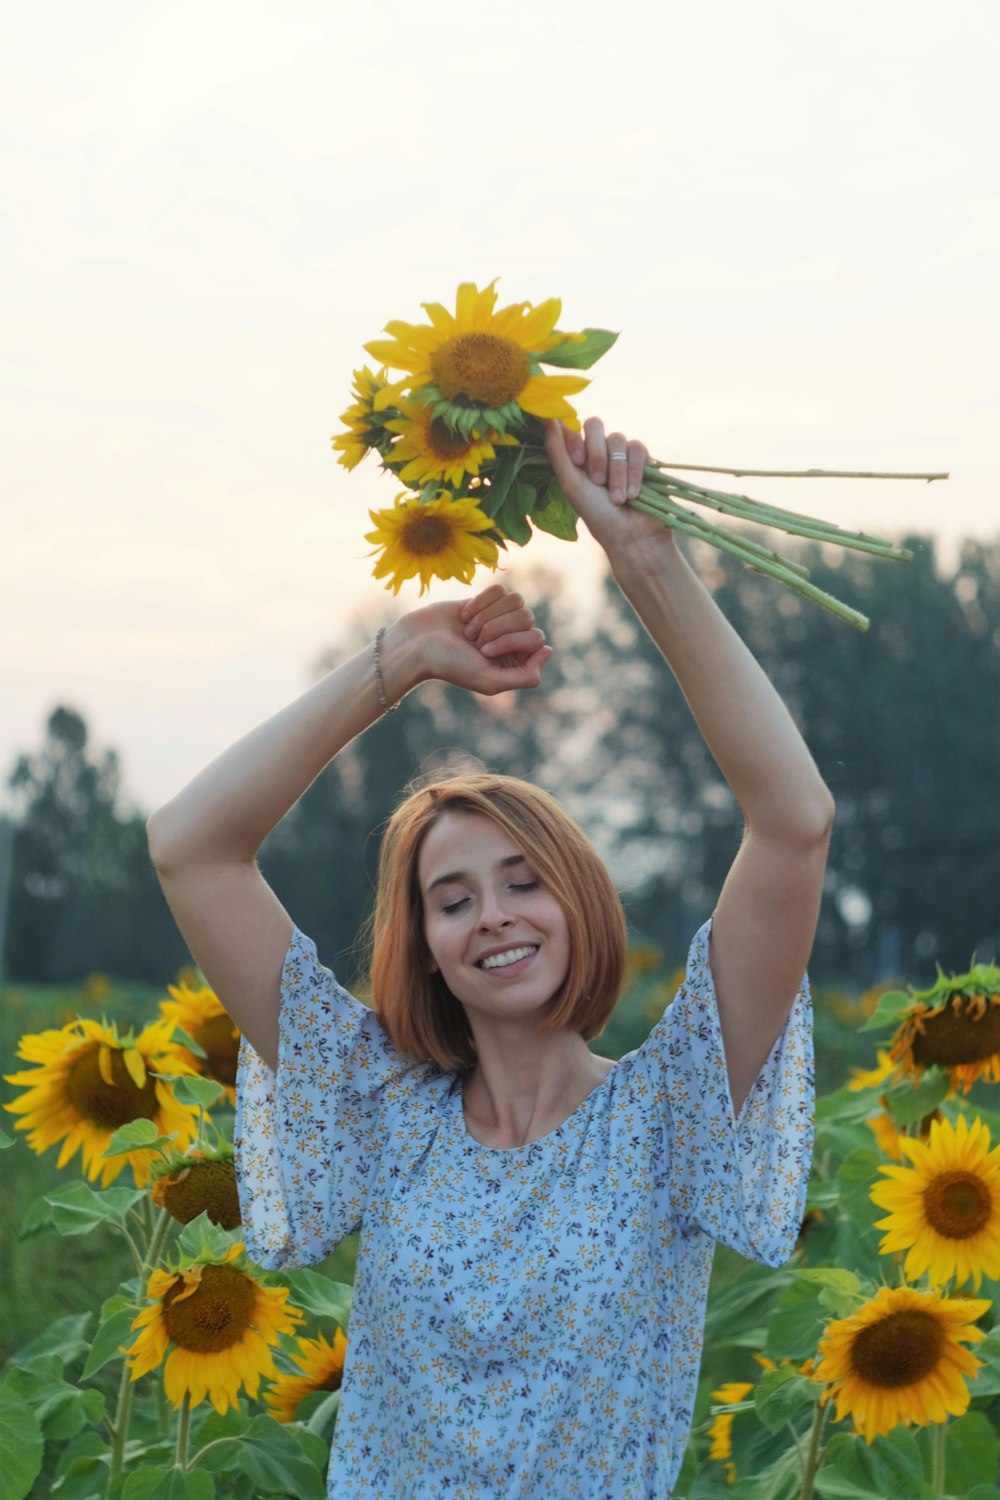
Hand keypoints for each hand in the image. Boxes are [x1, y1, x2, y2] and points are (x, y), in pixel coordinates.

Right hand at [390, 584, 551, 697]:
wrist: (417, 643)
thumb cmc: (450, 665)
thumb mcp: (489, 681)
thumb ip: (525, 676)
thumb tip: (548, 650)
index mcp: (516, 660)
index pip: (537, 639)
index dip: (512, 640)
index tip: (485, 651)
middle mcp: (511, 638)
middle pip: (527, 617)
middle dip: (497, 627)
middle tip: (474, 641)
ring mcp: (499, 618)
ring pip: (516, 600)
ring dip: (487, 615)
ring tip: (468, 630)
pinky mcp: (485, 600)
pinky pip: (499, 589)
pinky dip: (480, 602)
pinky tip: (464, 616)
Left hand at [544, 417, 671, 562]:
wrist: (632, 536)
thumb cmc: (597, 514)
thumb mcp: (571, 483)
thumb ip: (556, 450)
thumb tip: (546, 415)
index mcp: (576, 457)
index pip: (572, 427)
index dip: (575, 439)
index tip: (578, 462)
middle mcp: (597, 451)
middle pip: (595, 424)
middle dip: (597, 453)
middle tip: (598, 481)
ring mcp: (621, 454)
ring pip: (618, 439)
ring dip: (617, 472)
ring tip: (618, 499)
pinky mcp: (643, 459)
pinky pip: (638, 448)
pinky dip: (635, 472)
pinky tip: (634, 494)